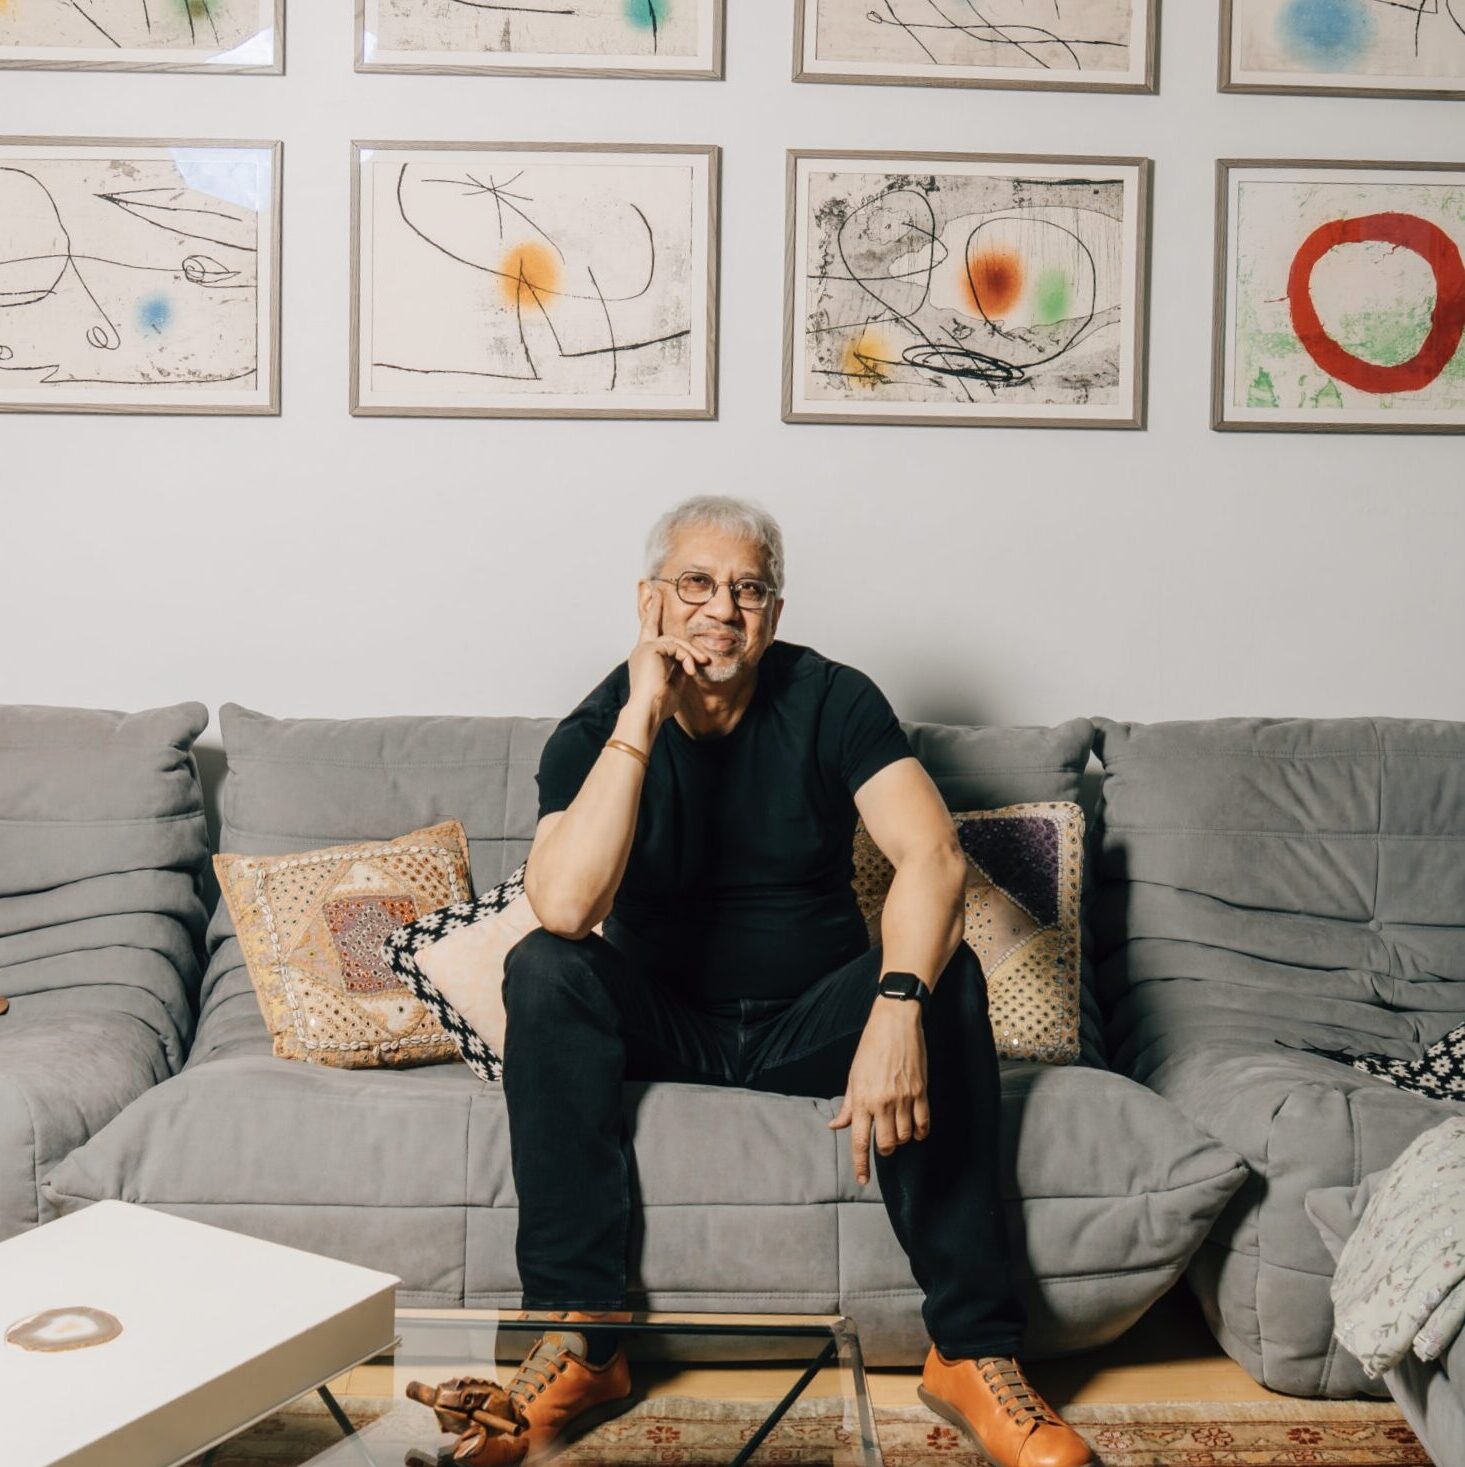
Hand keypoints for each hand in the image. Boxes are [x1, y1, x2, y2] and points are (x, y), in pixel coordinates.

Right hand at [627, 582, 711, 726]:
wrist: (648, 711)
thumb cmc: (659, 705)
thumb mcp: (674, 683)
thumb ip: (680, 668)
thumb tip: (689, 661)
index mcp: (644, 661)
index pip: (649, 636)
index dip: (651, 617)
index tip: (653, 600)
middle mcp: (640, 652)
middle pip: (651, 626)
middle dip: (654, 608)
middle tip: (658, 592)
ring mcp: (643, 649)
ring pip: (672, 639)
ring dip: (689, 652)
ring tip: (701, 664)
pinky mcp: (650, 649)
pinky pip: (674, 646)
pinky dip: (686, 657)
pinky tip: (691, 669)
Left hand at [827, 999, 929, 1184]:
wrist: (895, 1024)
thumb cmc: (870, 1048)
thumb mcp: (853, 1076)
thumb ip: (847, 1105)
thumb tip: (834, 1126)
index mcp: (861, 1099)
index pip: (859, 1141)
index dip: (861, 1165)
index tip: (862, 1180)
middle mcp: (881, 1102)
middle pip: (887, 1144)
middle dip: (885, 1151)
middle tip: (884, 1144)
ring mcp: (903, 1097)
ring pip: (905, 1136)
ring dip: (902, 1139)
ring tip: (898, 1129)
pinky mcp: (921, 1091)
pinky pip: (923, 1123)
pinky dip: (920, 1132)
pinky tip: (916, 1130)